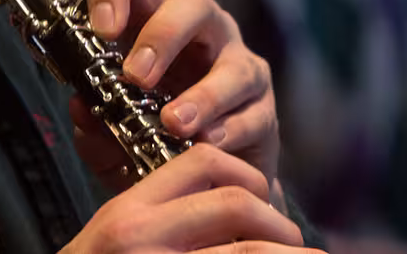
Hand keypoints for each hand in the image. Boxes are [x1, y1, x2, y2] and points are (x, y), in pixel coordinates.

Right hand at [60, 143, 319, 252]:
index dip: (246, 175)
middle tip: (295, 243)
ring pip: (247, 252)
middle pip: (236, 205)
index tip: (263, 198)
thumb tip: (234, 212)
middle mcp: (141, 238)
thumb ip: (161, 221)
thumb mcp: (111, 242)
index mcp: (128, 212)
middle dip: (278, 223)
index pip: (201, 162)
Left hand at [78, 0, 281, 197]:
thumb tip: (81, 108)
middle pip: (193, 3)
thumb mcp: (112, 137)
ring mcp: (239, 67)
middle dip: (164, 35)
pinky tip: (206, 143)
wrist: (205, 185)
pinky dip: (228, 130)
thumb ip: (94, 127)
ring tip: (174, 122)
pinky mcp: (263, 108)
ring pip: (232, 64)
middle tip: (137, 75)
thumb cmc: (154, 141)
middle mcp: (203, 33)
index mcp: (155, 23)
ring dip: (203, 95)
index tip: (101, 29)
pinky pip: (252, 113)